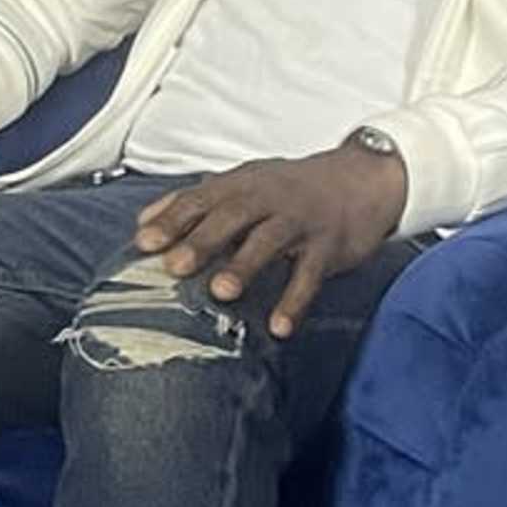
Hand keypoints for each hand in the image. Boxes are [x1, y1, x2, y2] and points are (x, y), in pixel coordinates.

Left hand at [131, 144, 406, 338]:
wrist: (362, 178)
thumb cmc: (290, 188)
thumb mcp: (243, 183)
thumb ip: (195, 201)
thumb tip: (143, 221)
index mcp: (242, 184)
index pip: (201, 198)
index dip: (172, 219)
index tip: (144, 243)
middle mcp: (269, 197)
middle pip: (232, 216)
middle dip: (201, 240)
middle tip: (174, 267)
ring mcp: (301, 220)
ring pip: (270, 240)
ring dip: (244, 265)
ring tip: (221, 292)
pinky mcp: (329, 245)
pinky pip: (311, 274)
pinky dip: (295, 300)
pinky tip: (279, 328)